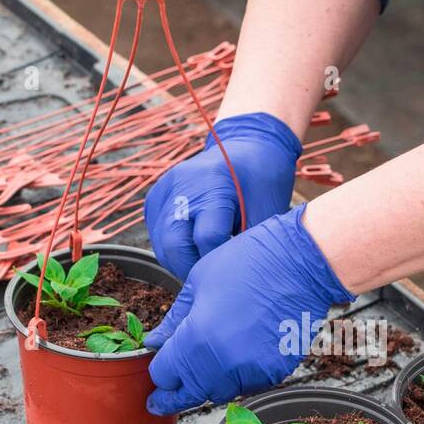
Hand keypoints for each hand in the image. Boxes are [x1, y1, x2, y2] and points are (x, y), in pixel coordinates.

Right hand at [143, 111, 301, 280]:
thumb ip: (248, 243)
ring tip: (204, 265)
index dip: (219, 261)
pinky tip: (193, 248)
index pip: (207, 239)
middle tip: (212, 279)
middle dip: (192, 269)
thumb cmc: (264, 179)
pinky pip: (156, 233)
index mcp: (214, 184)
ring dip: (180, 261)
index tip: (232, 273)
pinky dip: (172, 248)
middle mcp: (182, 184)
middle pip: (174, 245)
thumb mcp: (267, 210)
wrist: (249, 144)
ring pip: (161, 244)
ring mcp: (165, 188)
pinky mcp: (156, 195)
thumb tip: (233, 280)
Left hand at [145, 205, 352, 412]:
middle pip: (191, 392)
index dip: (158, 376)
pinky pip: (247, 384)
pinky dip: (237, 376)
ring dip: (208, 384)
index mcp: (195, 339)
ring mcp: (251, 371)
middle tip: (165, 398)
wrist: (301, 263)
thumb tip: (155, 342)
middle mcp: (222, 364)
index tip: (155, 383)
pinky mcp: (274, 372)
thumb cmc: (249, 262)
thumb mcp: (198, 283)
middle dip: (178, 391)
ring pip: (220, 391)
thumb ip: (173, 321)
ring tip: (205, 367)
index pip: (165, 375)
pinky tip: (237, 356)